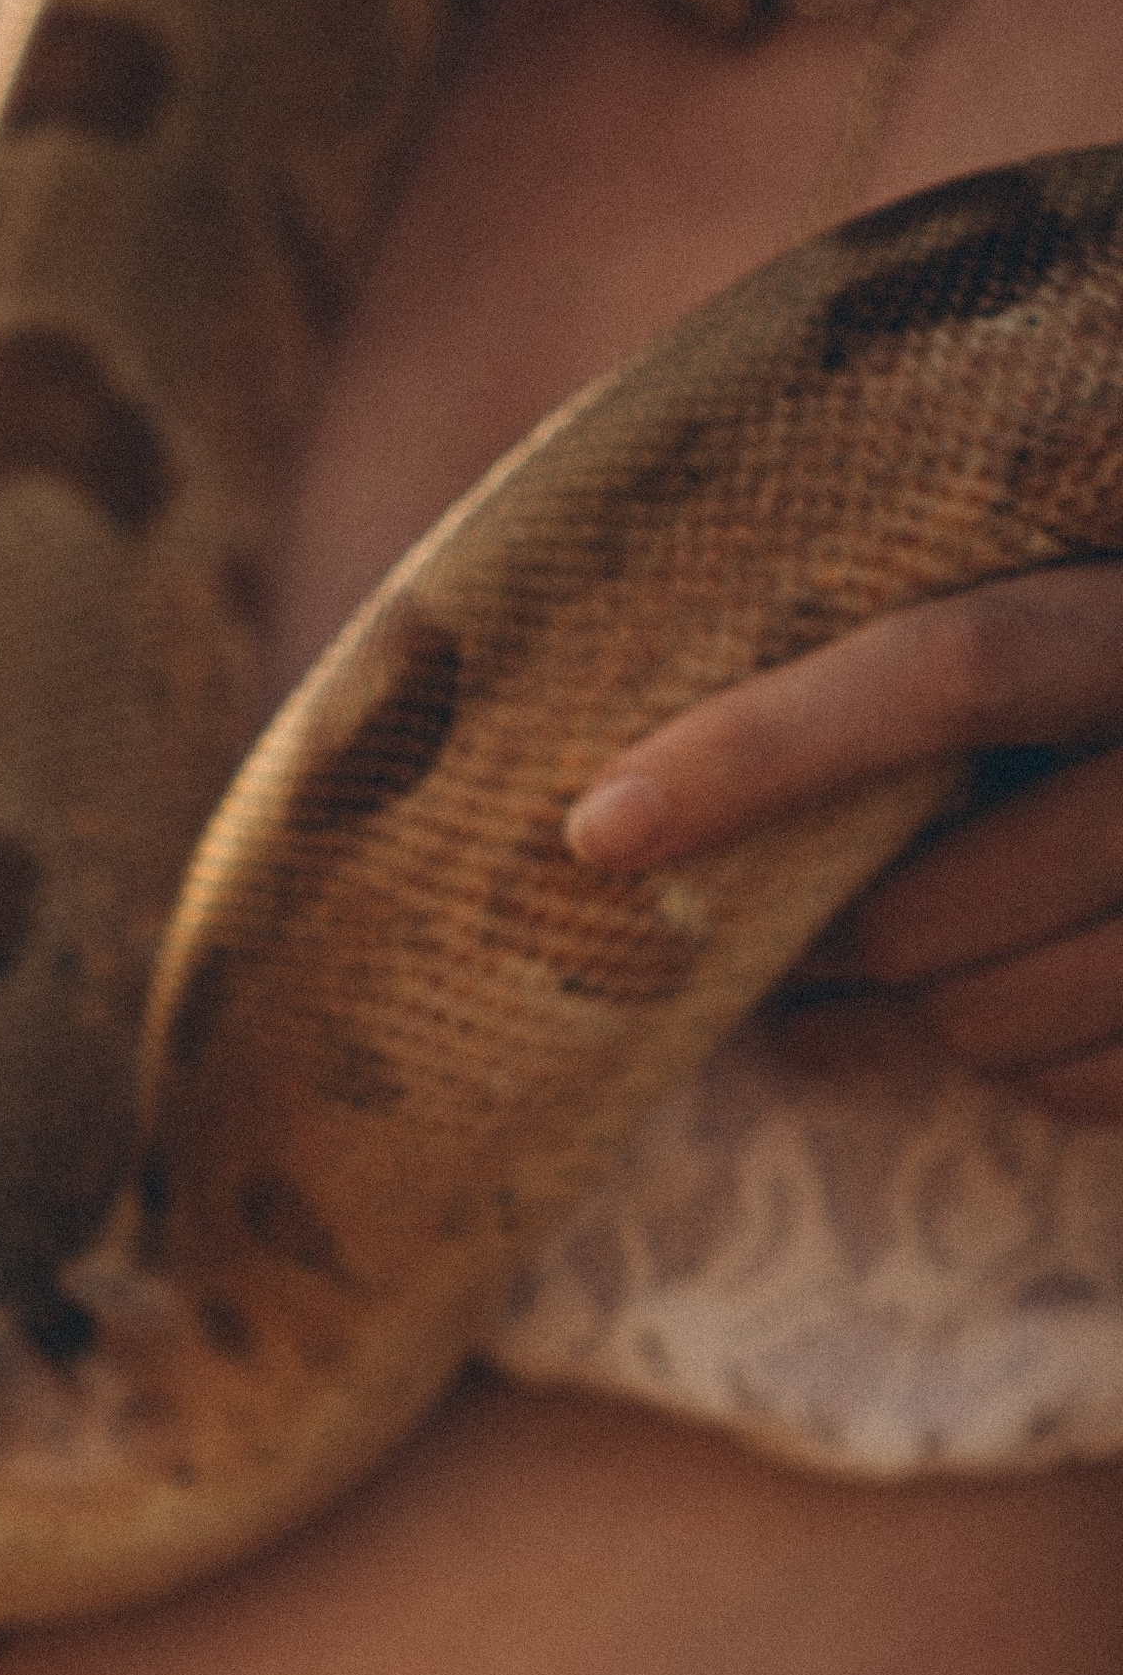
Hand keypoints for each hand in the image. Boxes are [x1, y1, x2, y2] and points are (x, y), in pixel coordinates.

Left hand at [565, 562, 1122, 1122]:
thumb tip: (655, 771)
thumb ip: (933, 643)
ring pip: (983, 1022)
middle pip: (925, 909)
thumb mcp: (1069, 588)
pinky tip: (1009, 1003)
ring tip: (905, 964)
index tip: (602, 827)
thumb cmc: (1106, 676)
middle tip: (782, 933)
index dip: (761, 752)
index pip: (951, 668)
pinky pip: (1073, 1086)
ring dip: (914, 1012)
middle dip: (826, 944)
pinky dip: (1024, 1064)